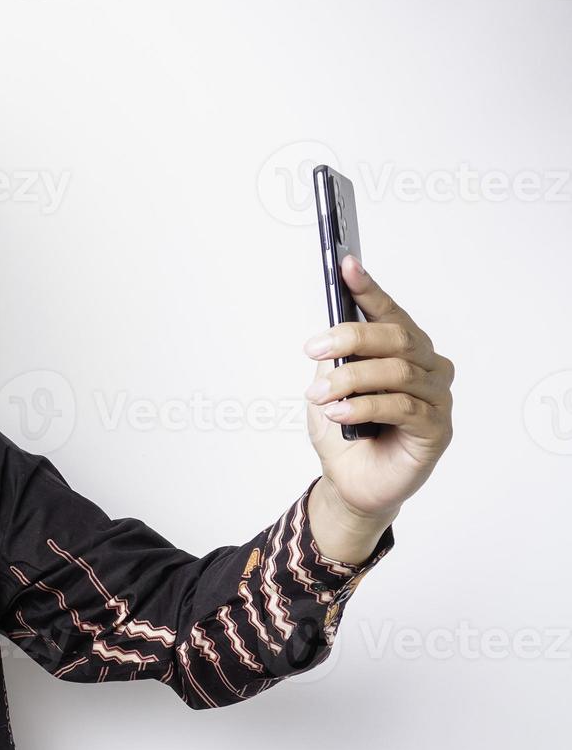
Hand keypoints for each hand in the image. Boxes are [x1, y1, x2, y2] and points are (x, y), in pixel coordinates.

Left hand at [302, 256, 454, 525]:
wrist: (351, 483)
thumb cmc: (344, 433)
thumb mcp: (329, 389)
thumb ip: (335, 361)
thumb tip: (330, 338)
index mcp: (405, 351)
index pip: (390, 313)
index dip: (369, 289)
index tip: (346, 265)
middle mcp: (429, 368)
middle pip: (397, 337)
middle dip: (351, 338)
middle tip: (313, 349)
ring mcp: (437, 398)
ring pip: (397, 372)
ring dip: (351, 379)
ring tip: (320, 393)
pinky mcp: (436, 429)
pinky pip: (402, 407)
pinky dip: (364, 407)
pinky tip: (338, 413)